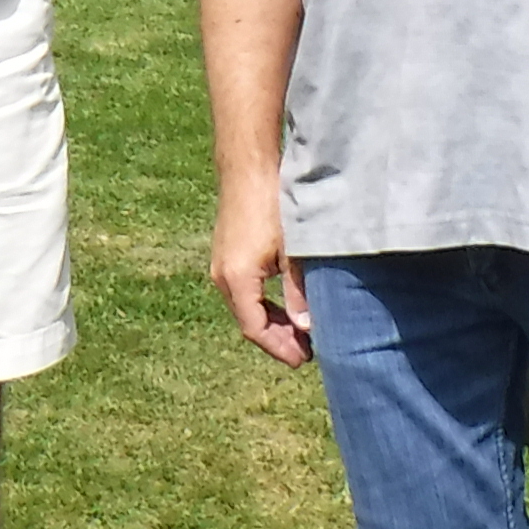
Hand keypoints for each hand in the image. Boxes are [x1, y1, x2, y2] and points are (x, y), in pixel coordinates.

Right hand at [213, 187, 310, 365]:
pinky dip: (262, 304)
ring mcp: (221, 264)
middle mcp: (222, 276)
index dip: (280, 348)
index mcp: (236, 280)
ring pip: (245, 306)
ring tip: (299, 332)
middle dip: (277, 339)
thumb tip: (306, 328)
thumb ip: (297, 293)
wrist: (248, 168)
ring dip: (271, 321)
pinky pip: (243, 291)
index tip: (303, 360)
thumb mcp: (291, 253)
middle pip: (248, 321)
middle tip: (306, 351)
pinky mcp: (227, 253)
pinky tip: (284, 304)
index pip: (255, 329)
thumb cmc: (271, 206)